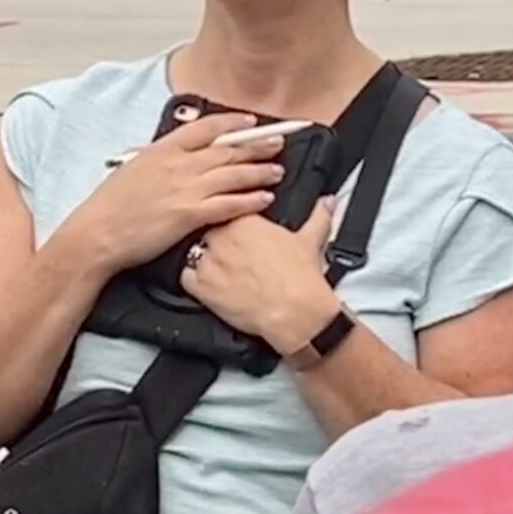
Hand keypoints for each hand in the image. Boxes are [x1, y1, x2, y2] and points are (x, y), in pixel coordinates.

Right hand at [68, 113, 290, 274]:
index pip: (205, 128)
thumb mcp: (133, 170)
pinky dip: (251, 199)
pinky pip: (229, 203)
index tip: (250, 122)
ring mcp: (185, 188)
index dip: (232, 123)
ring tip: (277, 170)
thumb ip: (160, 160)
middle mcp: (178, 164)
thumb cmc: (109, 207)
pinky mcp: (190, 214)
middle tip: (277, 143)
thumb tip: (177, 155)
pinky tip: (265, 198)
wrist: (98, 233)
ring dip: (260, 171)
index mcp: (162, 150)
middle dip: (257, 145)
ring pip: (234, 174)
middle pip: (227, 149)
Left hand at [183, 198, 342, 356]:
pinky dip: (191, 280)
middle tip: (227, 252)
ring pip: (192, 251)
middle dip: (213, 238)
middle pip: (205, 228)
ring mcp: (209, 261)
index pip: (225, 208)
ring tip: (217, 269)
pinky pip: (184, 276)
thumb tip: (328, 201)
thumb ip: (318, 215)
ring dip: (200, 258)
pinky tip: (205, 284)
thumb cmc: (302, 278)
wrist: (295, 311)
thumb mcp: (312, 239)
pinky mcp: (200, 286)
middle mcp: (222, 236)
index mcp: (245, 219)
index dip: (228, 219)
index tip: (236, 230)